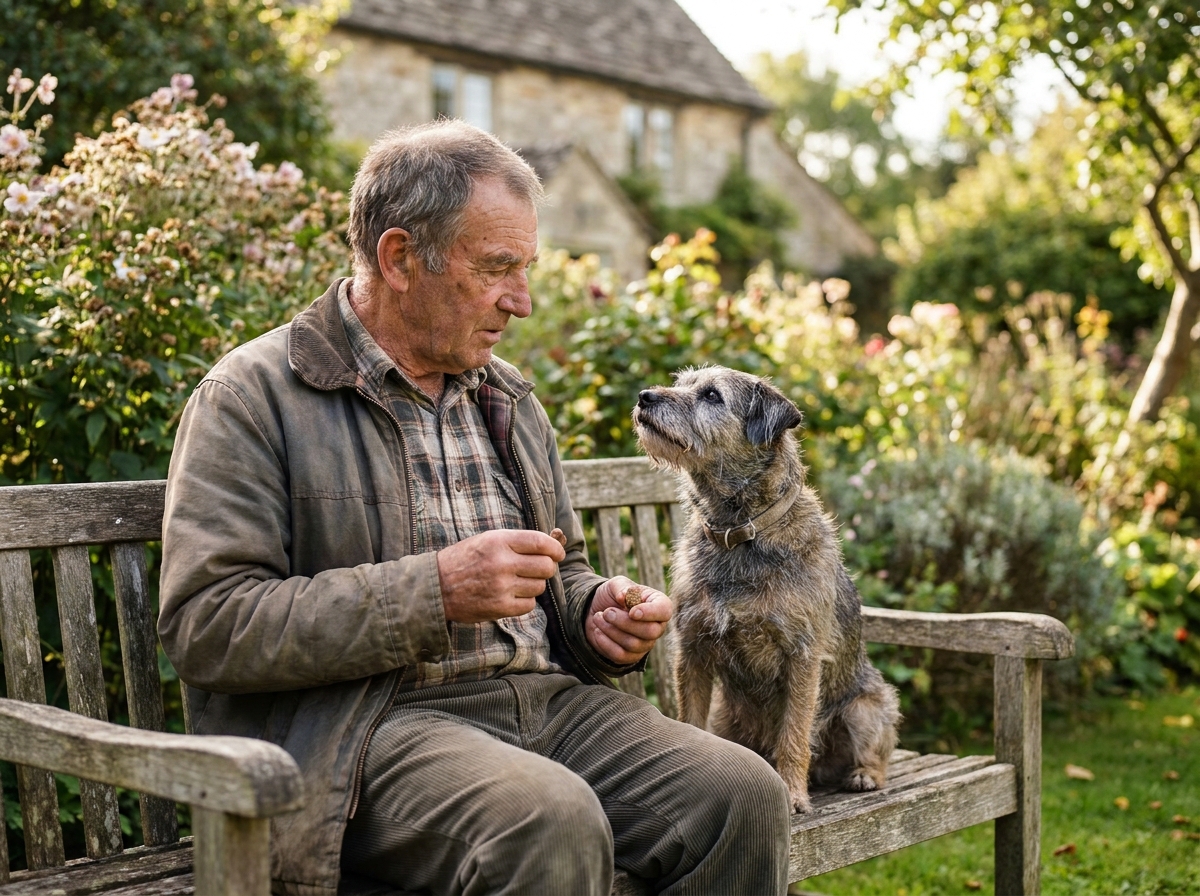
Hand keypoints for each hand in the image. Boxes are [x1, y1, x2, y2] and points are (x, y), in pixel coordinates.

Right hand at [438, 529, 565, 622]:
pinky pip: (529, 604)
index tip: (558, 553)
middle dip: (548, 568)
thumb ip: (517, 542)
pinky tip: (512, 595)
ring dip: (534, 584)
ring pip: (539, 586)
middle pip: (545, 566)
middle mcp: (502, 563)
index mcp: (498, 541)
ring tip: (518, 581)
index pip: (540, 542)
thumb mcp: (487, 540)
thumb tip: (554, 543)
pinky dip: (525, 600)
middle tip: (540, 569)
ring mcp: (501, 587)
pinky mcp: (499, 607)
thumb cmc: (464, 560)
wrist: (435, 587)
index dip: (555, 548)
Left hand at [586, 576, 671, 664]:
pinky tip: (597, 631)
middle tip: (607, 612)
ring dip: (611, 630)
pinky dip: (605, 642)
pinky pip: (620, 655)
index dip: (649, 613)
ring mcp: (645, 644)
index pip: (664, 611)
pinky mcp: (630, 656)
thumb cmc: (613, 596)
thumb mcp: (615, 584)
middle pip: (650, 632)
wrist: (597, 611)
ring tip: (598, 617)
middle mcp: (656, 626)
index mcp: (658, 604)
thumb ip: (621, 587)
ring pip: (633, 644)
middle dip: (624, 622)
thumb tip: (624, 597)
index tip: (632, 611)